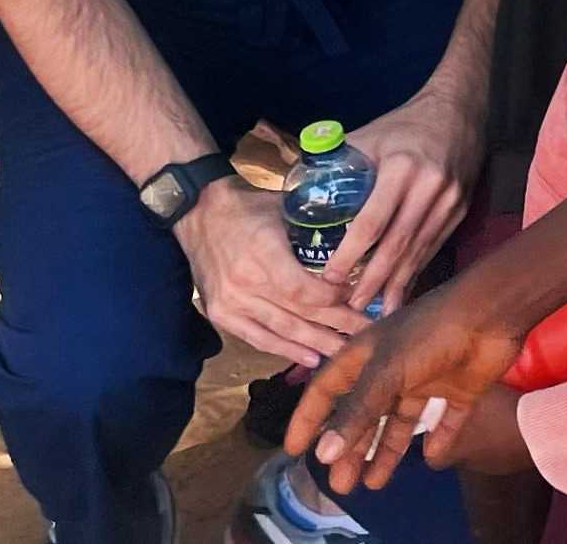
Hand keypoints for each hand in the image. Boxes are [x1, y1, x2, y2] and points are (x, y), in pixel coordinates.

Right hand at [176, 177, 372, 367]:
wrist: (198, 214)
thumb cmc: (248, 207)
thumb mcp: (285, 207)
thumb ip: (316, 227)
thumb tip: (358, 239)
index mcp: (263, 251)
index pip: (303, 289)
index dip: (332, 299)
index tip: (357, 298)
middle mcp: (246, 282)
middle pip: (299, 312)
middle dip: (337, 326)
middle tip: (368, 334)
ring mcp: (231, 302)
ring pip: (282, 330)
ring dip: (317, 344)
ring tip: (346, 353)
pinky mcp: (221, 314)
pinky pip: (258, 339)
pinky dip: (285, 351)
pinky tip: (311, 359)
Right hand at [287, 277, 529, 493]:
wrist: (492, 313)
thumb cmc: (431, 333)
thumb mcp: (387, 372)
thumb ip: (357, 412)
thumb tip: (322, 454)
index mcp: (369, 355)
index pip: (328, 388)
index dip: (310, 417)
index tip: (295, 449)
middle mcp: (394, 367)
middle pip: (365, 413)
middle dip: (352, 448)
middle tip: (341, 484)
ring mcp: (428, 377)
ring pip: (401, 421)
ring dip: (386, 451)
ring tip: (373, 484)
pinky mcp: (460, 388)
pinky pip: (446, 420)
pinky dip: (439, 439)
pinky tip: (430, 459)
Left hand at [323, 82, 486, 315]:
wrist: (459, 109)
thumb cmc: (405, 124)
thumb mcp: (369, 135)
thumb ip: (338, 164)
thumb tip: (300, 194)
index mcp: (400, 167)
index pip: (372, 221)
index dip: (350, 254)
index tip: (329, 278)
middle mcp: (429, 187)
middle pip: (397, 244)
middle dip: (373, 280)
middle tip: (350, 308)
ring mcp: (449, 201)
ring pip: (418, 250)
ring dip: (396, 284)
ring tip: (376, 312)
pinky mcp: (460, 210)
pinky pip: (434, 246)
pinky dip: (416, 270)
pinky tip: (402, 291)